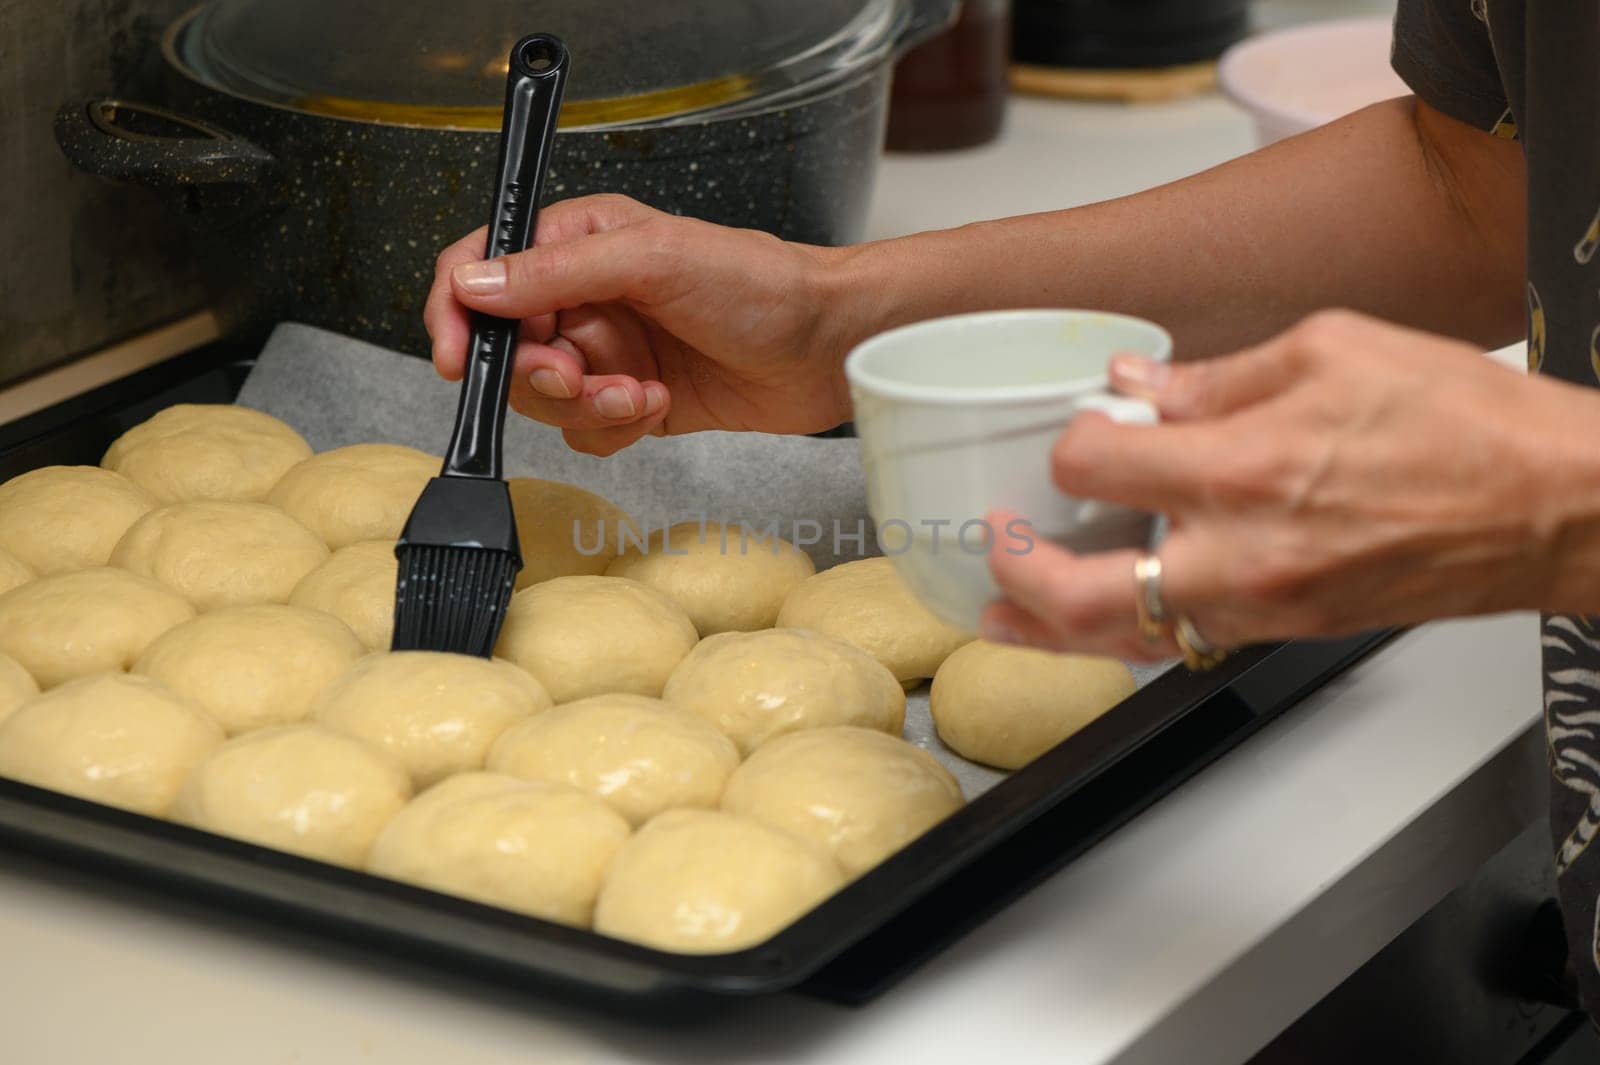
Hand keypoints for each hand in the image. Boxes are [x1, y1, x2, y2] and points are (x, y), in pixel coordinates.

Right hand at [423, 194, 859, 454]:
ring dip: (586, 406)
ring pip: (544, 398)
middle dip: (539, 375)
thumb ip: (556, 272)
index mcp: (577, 242)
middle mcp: (584, 295)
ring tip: (640, 391)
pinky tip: (657, 406)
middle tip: (580, 376)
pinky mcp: (632, 398)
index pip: (480, 270)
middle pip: (505, 348)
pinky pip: (585, 431)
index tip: (458, 359)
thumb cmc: (760, 285)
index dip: (456, 315)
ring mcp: (608, 350)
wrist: (827, 347)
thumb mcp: (652, 260)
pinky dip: (613, 429)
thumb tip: (475, 285)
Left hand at [982, 310, 1597, 660]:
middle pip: (1081, 597)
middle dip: (1017, 576)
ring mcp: (1262, 607)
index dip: (1071, 444)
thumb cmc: (1465, 426)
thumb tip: (1135, 385)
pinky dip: (1128, 635)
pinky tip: (1102, 620)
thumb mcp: (1333, 349)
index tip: (1083, 429)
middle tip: (993, 549)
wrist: (1554, 508)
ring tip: (1004, 614)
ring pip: (1125, 639)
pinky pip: (1182, 643)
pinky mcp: (1285, 630)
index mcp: (1246, 468)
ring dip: (1053, 629)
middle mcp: (1241, 554)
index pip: (1093, 467)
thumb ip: (1215, 375)